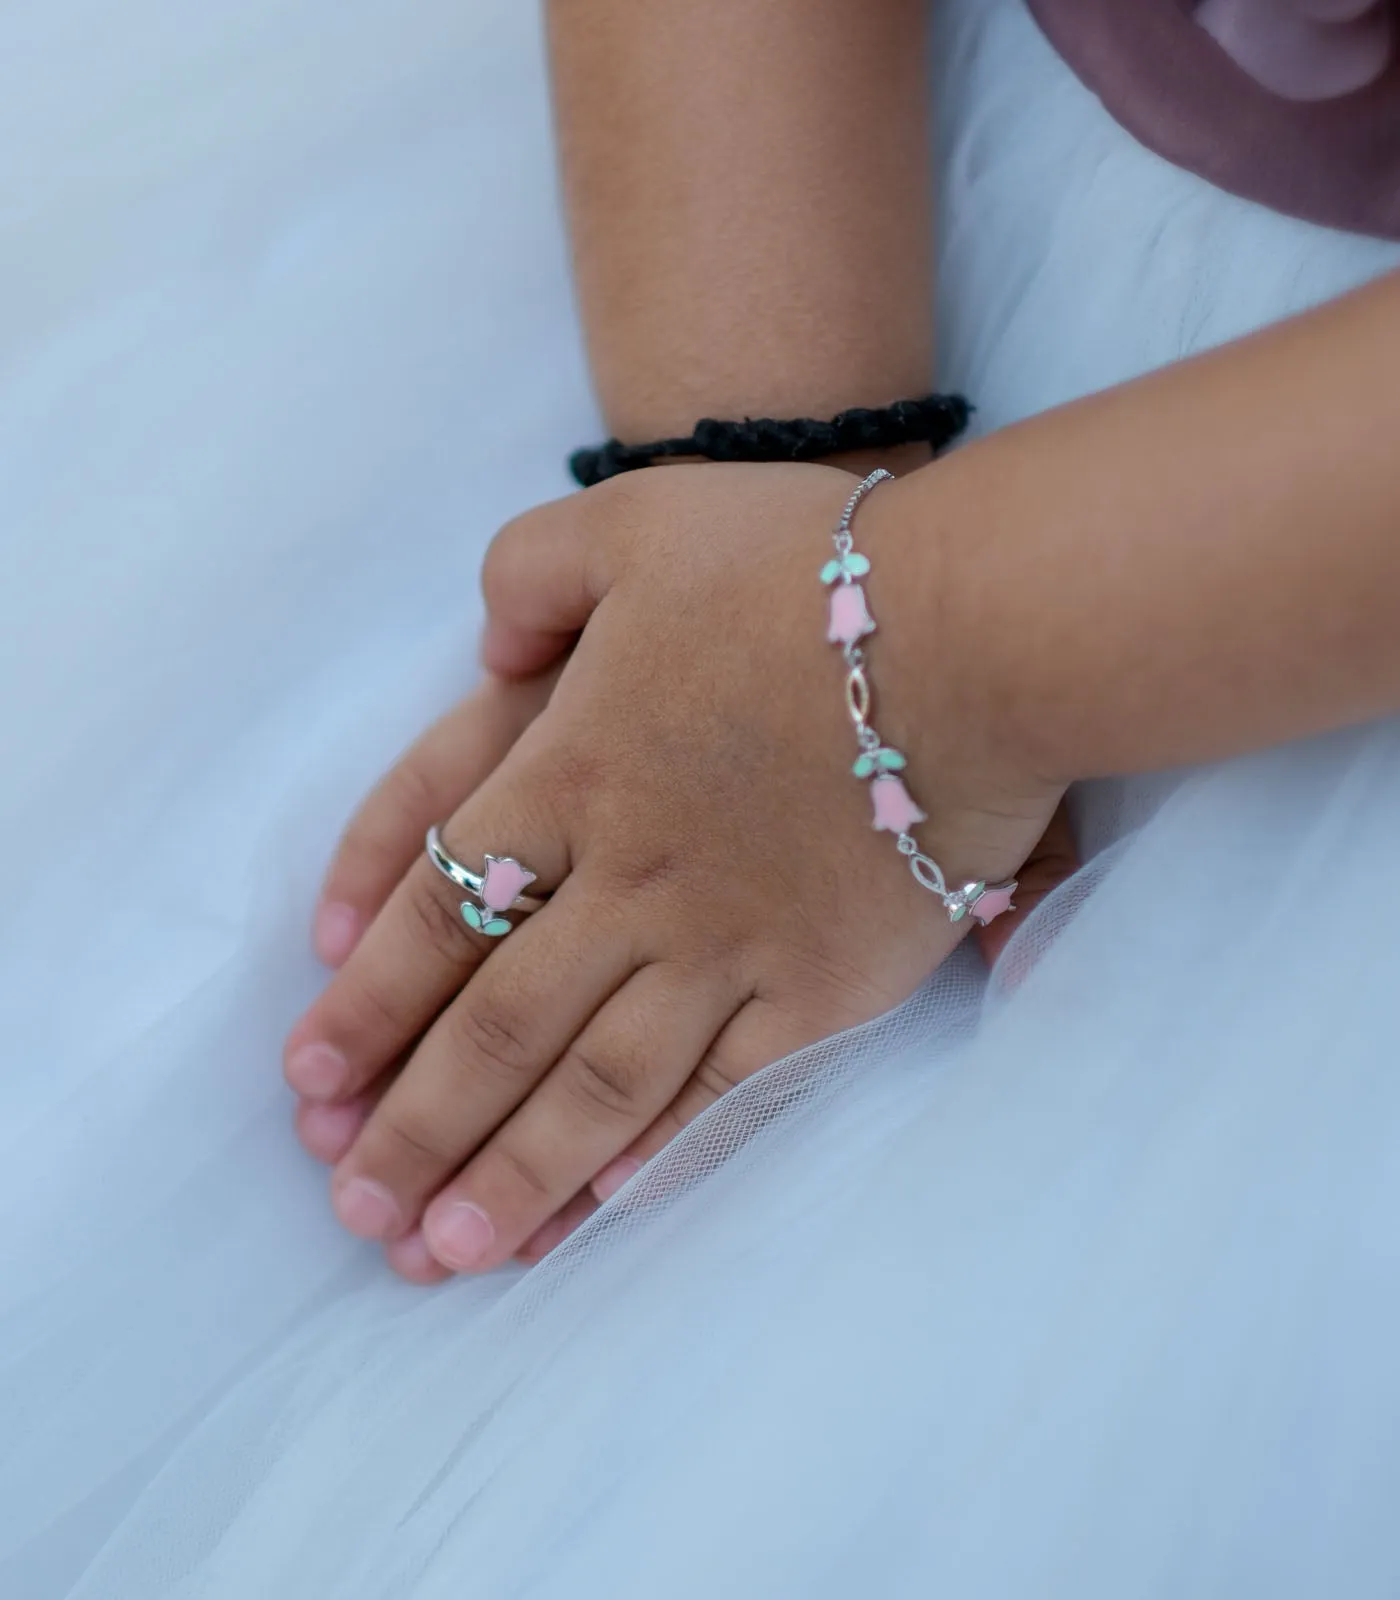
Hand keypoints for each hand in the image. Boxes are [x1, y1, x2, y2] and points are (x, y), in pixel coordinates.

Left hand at [283, 463, 1062, 1278]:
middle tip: (351, 1207)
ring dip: (514, 1174)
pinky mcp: (824, 987)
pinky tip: (598, 1210)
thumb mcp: (633, 520)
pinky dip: (655, 1153)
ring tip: (445, 1255)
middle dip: (415, 1124)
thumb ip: (529, 572)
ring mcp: (729, 945)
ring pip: (598, 1084)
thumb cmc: (803, 568)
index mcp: (572, 772)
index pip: (438, 909)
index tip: (309, 1078)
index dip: (366, 1002)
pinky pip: (723, 1090)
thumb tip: (485, 647)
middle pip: (498, 1025)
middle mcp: (632, 880)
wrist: (974, 632)